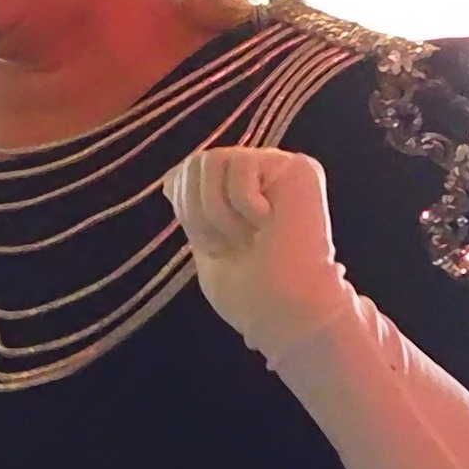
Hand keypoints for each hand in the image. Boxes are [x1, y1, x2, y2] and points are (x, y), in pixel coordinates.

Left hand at [170, 142, 353, 366]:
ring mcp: (274, 168)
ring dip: (221, 211)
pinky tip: (270, 223)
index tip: (212, 245)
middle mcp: (253, 174)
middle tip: (231, 243)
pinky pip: (242, 165)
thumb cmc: (250, 293)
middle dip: (200, 211)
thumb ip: (191, 210)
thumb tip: (170, 180)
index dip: (186, 208)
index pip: (183, 174)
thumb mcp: (206, 247)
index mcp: (232, 194)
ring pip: (212, 160)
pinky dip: (246, 203)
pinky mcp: (297, 167)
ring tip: (249, 235)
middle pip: (195, 163)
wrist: (284, 309)